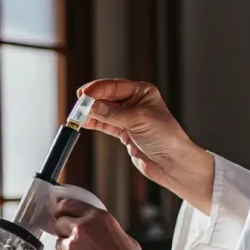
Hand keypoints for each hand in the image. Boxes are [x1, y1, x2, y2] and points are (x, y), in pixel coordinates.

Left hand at [51, 197, 147, 249]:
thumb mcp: (121, 235)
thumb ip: (102, 228)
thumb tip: (95, 230)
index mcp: (97, 217)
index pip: (68, 205)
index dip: (62, 210)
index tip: (60, 213)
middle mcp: (81, 229)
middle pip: (59, 223)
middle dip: (64, 231)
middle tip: (74, 241)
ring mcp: (72, 246)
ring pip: (59, 243)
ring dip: (67, 249)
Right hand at [78, 79, 214, 213]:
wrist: (173, 164)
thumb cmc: (167, 138)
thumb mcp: (139, 120)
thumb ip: (114, 114)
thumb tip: (93, 107)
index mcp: (142, 92)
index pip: (114, 86)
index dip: (97, 90)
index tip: (83, 95)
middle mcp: (135, 102)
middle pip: (106, 97)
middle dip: (91, 101)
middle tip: (78, 106)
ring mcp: (128, 117)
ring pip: (103, 111)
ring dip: (89, 113)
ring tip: (76, 116)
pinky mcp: (124, 132)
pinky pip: (104, 124)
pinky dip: (93, 123)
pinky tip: (83, 122)